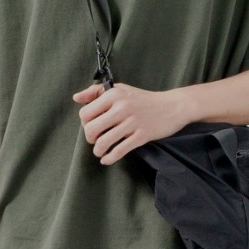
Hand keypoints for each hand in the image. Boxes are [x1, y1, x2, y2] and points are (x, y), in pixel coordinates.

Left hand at [72, 81, 189, 162]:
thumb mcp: (120, 89)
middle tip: (95, 139)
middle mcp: (121, 107)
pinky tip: (107, 159)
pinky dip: (109, 158)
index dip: (85, 123)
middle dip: (90, 138)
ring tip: (100, 151)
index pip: (86, 114)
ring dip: (98, 150)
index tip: (92, 126)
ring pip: (103, 142)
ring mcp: (132, 122)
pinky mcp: (141, 135)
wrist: (172, 106)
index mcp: (114, 95)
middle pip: (91, 129)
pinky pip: (119, 151)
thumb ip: (96, 92)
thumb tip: (76, 98)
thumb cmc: (143, 99)